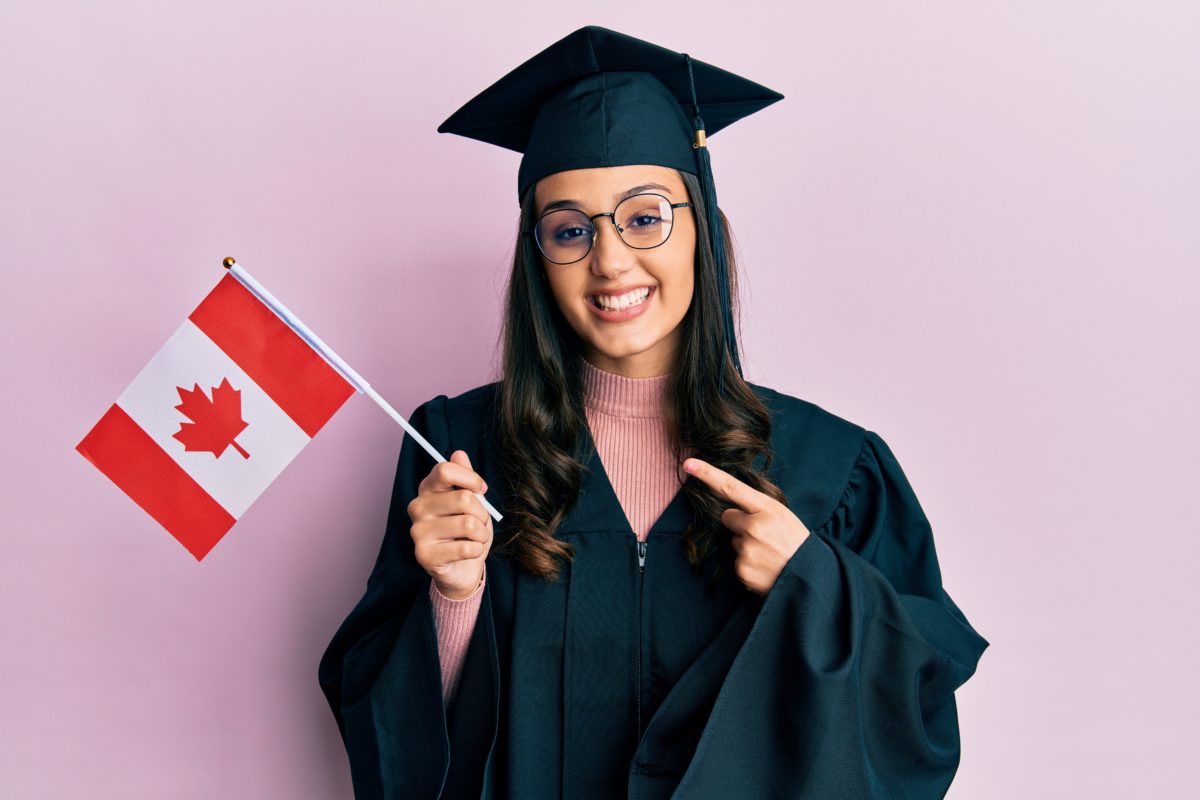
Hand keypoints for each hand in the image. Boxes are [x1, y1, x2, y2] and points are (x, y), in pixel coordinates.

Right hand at [408, 450, 492, 598]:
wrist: (463, 568)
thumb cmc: (467, 532)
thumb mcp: (471, 501)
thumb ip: (465, 477)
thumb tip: (459, 454)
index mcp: (427, 489)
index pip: (445, 470)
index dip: (471, 479)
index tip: (482, 489)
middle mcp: (418, 507)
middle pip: (463, 498)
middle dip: (483, 513)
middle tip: (480, 523)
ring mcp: (418, 531)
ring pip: (468, 524)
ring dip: (482, 534)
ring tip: (475, 538)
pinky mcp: (424, 555)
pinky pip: (466, 547)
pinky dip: (477, 550)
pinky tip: (468, 552)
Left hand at [683, 457, 808, 595]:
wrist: (811, 576)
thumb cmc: (795, 541)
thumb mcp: (783, 515)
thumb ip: (758, 508)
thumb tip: (730, 511)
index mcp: (766, 509)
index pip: (731, 487)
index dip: (708, 474)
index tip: (688, 464)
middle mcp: (754, 527)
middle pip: (727, 516)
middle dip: (740, 524)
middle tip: (764, 535)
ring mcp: (747, 549)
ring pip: (733, 541)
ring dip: (746, 546)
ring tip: (769, 553)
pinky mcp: (742, 570)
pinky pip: (736, 561)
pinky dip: (748, 565)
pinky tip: (765, 567)